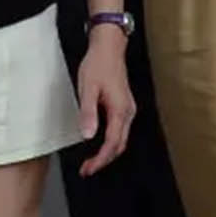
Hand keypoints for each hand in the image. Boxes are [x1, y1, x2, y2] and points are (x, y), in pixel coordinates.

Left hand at [74, 25, 135, 174]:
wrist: (109, 47)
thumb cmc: (98, 65)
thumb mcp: (87, 89)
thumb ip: (88, 113)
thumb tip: (88, 136)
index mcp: (120, 111)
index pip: (112, 144)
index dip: (100, 159)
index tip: (88, 169)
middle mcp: (128, 113)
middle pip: (119, 145)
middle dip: (104, 160)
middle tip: (87, 169)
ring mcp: (128, 109)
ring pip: (121, 139)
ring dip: (107, 152)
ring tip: (91, 160)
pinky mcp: (124, 105)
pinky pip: (119, 130)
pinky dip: (110, 141)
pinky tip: (99, 141)